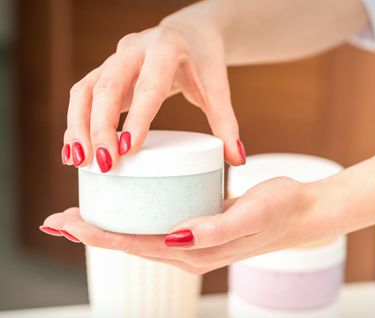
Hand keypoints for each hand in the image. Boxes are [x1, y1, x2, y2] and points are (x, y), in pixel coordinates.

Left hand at [40, 177, 335, 273]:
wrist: (302, 212)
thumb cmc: (279, 209)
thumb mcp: (251, 214)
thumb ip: (215, 229)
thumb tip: (176, 235)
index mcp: (196, 252)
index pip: (136, 245)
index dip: (99, 236)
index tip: (68, 224)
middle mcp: (190, 251)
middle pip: (131, 244)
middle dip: (93, 233)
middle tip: (60, 219)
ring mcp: (194, 242)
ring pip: (141, 237)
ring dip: (109, 228)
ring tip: (82, 215)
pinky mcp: (199, 228)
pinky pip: (158, 227)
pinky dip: (133, 219)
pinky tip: (126, 206)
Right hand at [62, 11, 244, 171]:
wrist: (188, 34)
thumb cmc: (203, 62)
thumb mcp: (217, 88)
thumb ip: (226, 123)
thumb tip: (237, 159)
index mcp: (166, 50)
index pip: (149, 85)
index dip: (137, 117)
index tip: (128, 149)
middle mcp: (134, 49)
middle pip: (108, 87)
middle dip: (101, 127)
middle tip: (105, 164)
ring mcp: (115, 58)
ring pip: (86, 90)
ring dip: (79, 126)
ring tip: (79, 162)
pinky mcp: (104, 70)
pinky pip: (82, 95)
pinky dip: (76, 123)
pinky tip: (74, 151)